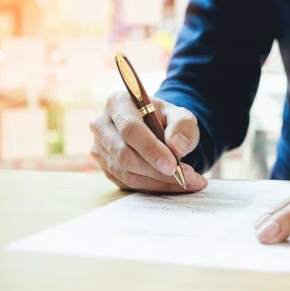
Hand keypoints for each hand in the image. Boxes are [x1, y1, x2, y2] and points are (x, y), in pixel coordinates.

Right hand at [89, 91, 206, 193]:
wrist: (157, 128)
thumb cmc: (167, 119)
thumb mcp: (181, 115)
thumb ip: (182, 126)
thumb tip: (177, 147)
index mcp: (119, 103)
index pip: (130, 129)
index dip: (151, 149)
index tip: (173, 165)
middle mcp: (102, 125)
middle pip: (124, 155)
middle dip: (157, 171)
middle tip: (187, 177)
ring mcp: (100, 148)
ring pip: (126, 174)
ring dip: (158, 182)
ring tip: (189, 182)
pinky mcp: (105, 167)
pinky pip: (127, 184)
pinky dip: (153, 187)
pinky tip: (174, 184)